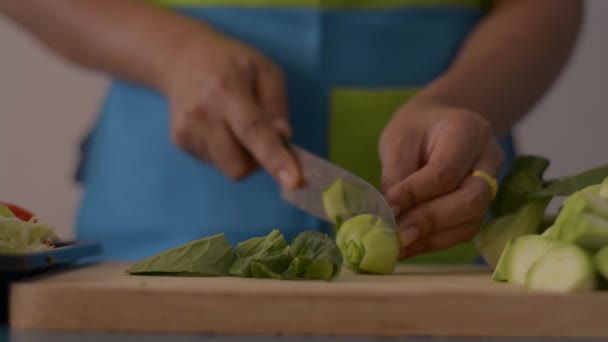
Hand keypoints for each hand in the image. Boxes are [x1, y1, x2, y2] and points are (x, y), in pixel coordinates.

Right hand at [161, 28, 300, 188]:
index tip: (293, 182)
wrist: (181, 59)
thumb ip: (277, 104)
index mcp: (228, 91)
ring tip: (235, 125)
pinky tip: (219, 127)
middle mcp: (203, 114)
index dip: (274, 158)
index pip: (254, 130)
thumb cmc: (231, 63)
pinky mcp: (179, 142)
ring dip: (242, 156)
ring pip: (228, 169)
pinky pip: (215, 163)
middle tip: (260, 135)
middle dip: (258, 160)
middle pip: (239, 165)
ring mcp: (186, 131)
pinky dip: (226, 152)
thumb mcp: (265, 70)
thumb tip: (283, 137)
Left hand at [379, 99, 504, 258]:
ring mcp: (491, 186)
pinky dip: (434, 242)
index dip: (415, 194)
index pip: (445, 171)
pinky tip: (408, 246)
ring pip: (471, 222)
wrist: (437, 125)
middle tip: (397, 234)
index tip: (388, 209)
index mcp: (467, 131)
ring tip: (398, 245)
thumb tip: (387, 216)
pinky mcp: (481, 207)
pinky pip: (463, 231)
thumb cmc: (415, 129)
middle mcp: (488, 159)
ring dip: (432, 237)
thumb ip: (396, 177)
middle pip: (471, 200)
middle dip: (431, 220)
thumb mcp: (398, 141)